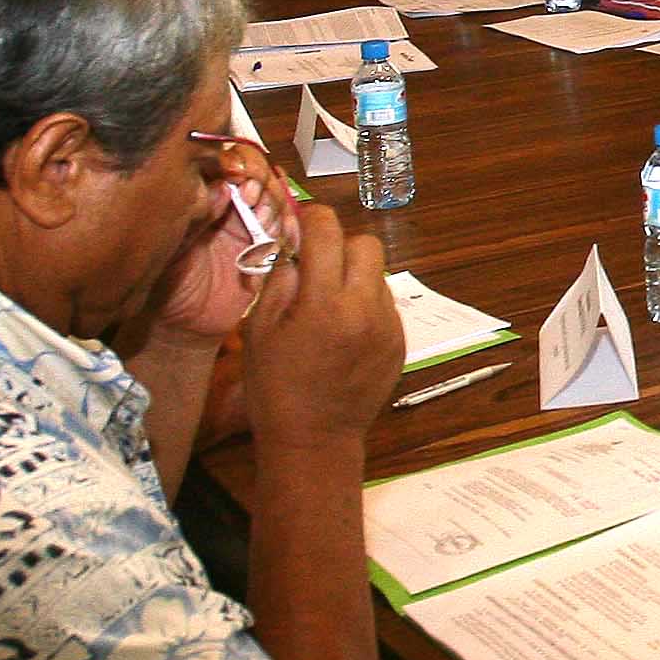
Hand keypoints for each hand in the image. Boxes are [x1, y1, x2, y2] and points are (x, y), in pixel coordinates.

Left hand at [154, 137, 288, 343]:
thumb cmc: (166, 288)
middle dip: (261, 181)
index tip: (237, 175)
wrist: (184, 327)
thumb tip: (219, 185)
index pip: (228, 162)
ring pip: (279, 198)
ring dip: (275, 206)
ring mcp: (252, 228)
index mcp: (203, 199)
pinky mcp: (270, 252)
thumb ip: (191, 216)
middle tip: (251, 198)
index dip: (239, 162)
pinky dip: (289, 228)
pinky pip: (289, 231)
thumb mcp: (169, 246)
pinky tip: (277, 235)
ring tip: (261, 222)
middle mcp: (230, 207)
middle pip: (260, 173)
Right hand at [242, 202, 404, 451]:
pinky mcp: (400, 343)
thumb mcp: (259, 330)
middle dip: (340, 246)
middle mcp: (364, 309)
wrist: (315, 440)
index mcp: (324, 303)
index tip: (300, 225)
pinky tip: (344, 330)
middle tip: (317, 266)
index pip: (328, 230)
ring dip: (355, 276)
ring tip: (329, 305)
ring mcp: (388, 326)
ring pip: (379, 274)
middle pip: (366, 244)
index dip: (311, 219)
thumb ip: (279, 279)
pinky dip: (366, 304)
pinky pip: (386, 304)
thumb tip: (292, 243)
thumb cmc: (275, 387)